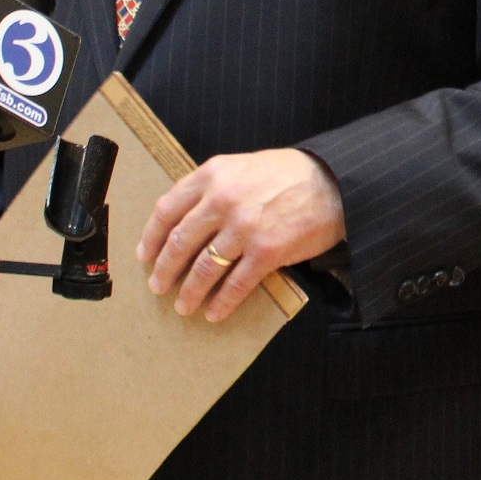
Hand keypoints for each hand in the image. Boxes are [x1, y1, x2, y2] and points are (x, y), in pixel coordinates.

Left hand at [138, 147, 345, 322]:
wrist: (335, 183)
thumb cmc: (289, 175)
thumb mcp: (242, 167)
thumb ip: (213, 187)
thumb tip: (185, 219)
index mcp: (213, 175)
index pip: (167, 210)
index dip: (152, 237)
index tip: (145, 255)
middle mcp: (223, 200)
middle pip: (180, 243)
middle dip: (164, 270)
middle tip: (158, 286)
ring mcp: (244, 228)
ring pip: (203, 268)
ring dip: (189, 292)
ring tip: (183, 305)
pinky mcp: (266, 252)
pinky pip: (234, 284)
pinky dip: (221, 303)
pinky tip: (214, 312)